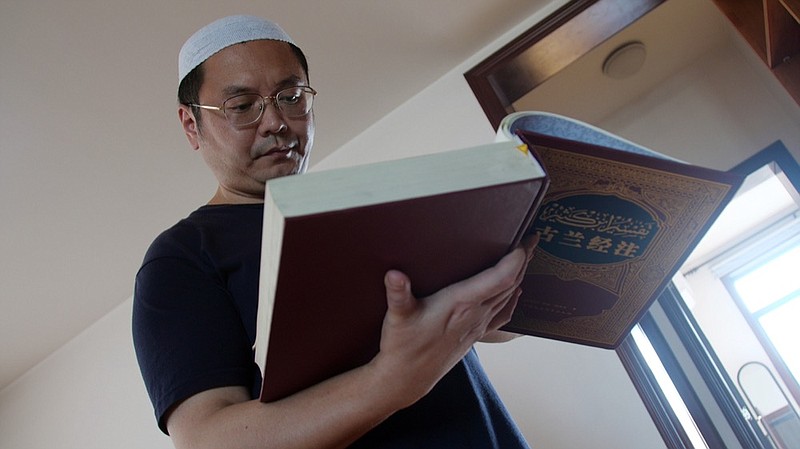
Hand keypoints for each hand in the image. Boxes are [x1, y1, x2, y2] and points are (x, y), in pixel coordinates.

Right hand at [370, 237, 535, 407]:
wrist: (407, 378)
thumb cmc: (403, 346)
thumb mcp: (397, 317)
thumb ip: (398, 294)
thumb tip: (394, 275)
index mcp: (461, 304)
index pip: (500, 278)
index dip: (515, 259)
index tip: (523, 241)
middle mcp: (476, 314)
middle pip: (511, 283)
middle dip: (524, 260)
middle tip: (532, 238)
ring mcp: (478, 325)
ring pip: (509, 296)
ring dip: (520, 275)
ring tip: (527, 256)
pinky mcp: (475, 334)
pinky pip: (503, 313)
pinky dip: (513, 299)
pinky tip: (516, 292)